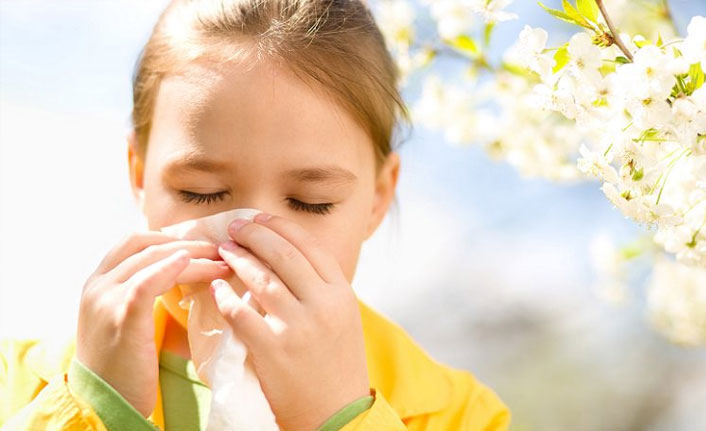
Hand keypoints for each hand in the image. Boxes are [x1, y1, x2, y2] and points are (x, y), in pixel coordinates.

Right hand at [76, 231, 232, 415]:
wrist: (103, 404)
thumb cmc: (121, 366)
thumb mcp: (124, 321)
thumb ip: (140, 294)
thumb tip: (179, 273)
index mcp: (97, 283)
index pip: (133, 242)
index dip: (169, 238)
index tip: (200, 245)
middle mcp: (97, 285)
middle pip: (145, 245)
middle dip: (187, 244)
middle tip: (220, 250)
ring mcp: (106, 299)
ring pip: (153, 259)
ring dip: (193, 256)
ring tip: (222, 262)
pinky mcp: (122, 316)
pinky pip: (147, 281)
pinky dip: (171, 267)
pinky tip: (193, 264)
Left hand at [210, 213, 369, 430]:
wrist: (336, 415)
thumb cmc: (337, 365)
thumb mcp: (343, 319)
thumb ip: (321, 288)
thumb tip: (288, 255)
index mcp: (341, 294)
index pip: (309, 246)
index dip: (280, 226)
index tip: (259, 218)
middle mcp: (323, 304)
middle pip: (284, 255)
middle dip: (255, 234)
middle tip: (235, 227)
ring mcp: (299, 327)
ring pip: (262, 279)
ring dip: (238, 259)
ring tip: (224, 250)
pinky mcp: (274, 349)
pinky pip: (241, 313)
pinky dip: (226, 296)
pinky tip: (217, 288)